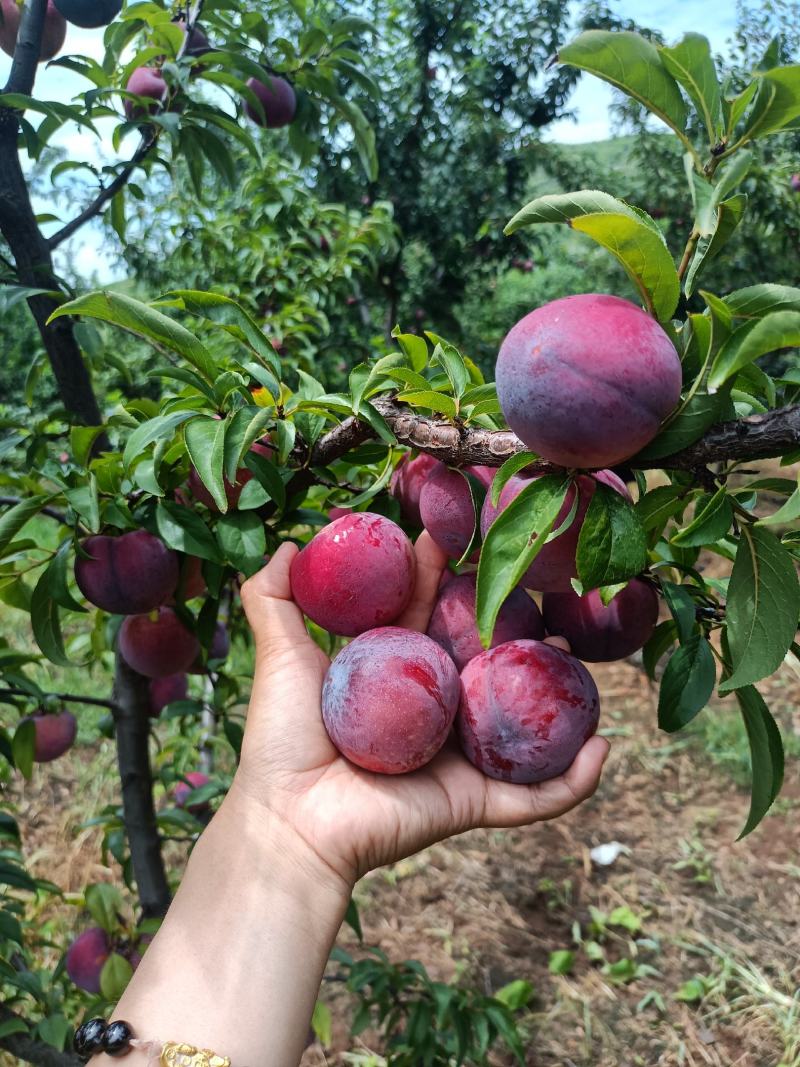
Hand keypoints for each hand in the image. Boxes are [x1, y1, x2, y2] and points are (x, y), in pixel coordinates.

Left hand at [232, 533, 609, 890]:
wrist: (290, 820)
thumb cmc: (281, 738)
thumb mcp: (278, 656)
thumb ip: (272, 597)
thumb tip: (290, 545)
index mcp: (393, 675)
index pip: (429, 613)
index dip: (445, 574)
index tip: (463, 534)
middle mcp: (431, 710)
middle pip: (481, 657)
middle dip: (510, 619)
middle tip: (537, 580)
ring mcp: (457, 756)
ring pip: (520, 718)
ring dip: (556, 689)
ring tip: (577, 648)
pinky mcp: (473, 800)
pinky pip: (536, 794)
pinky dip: (575, 779)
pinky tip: (603, 746)